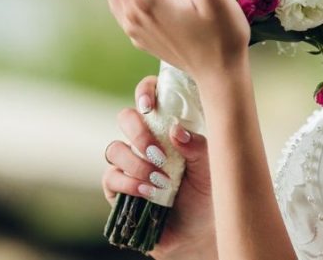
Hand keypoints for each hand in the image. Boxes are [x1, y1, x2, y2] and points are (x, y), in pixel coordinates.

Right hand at [102, 75, 216, 259]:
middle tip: (157, 153)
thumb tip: (175, 130)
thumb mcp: (212, 167)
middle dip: (138, 133)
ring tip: (159, 180)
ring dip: (136, 163)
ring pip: (114, 148)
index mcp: (168, 126)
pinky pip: (111, 177)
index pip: (150, 95)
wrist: (200, 231)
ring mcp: (130, 163)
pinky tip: (148, 193)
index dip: (145, 92)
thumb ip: (197, 146)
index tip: (150, 105)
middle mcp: (146, 140)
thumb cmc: (209, 192)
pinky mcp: (119, 188)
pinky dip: (128, 183)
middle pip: (125, 118)